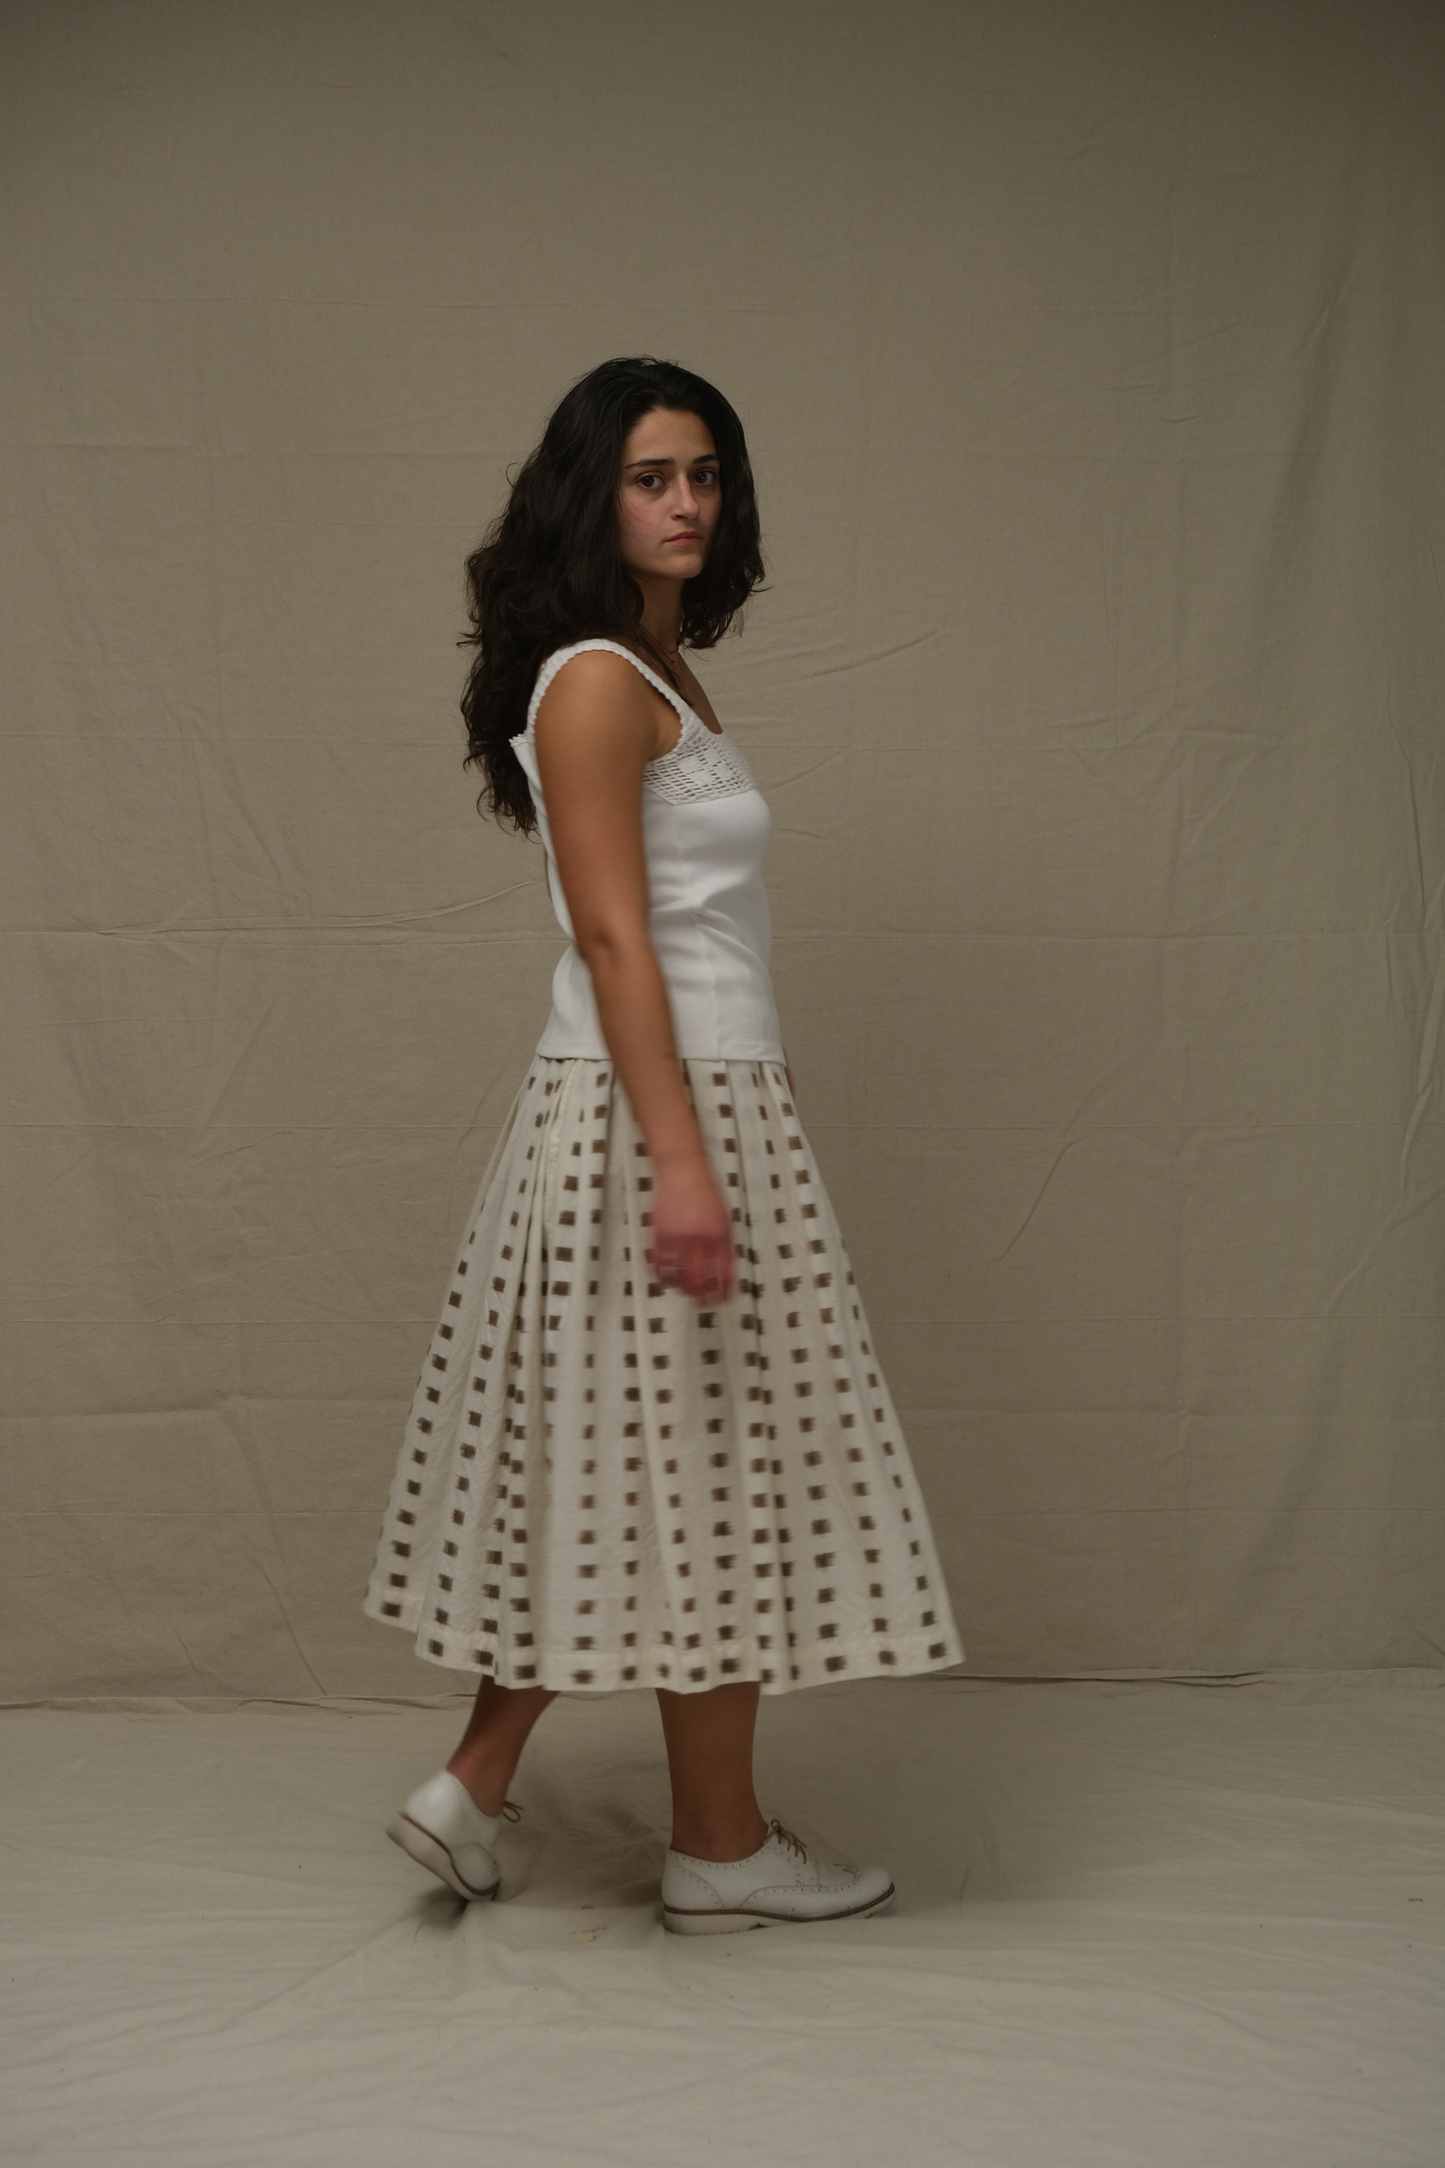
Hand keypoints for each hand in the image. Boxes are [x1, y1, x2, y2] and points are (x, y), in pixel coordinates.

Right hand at [646, 1158, 734, 1305]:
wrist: (683, 1169)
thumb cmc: (706, 1190)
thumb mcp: (725, 1217)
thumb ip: (724, 1243)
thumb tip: (724, 1268)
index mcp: (720, 1235)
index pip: (724, 1272)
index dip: (724, 1290)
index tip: (723, 1300)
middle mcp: (699, 1239)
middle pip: (700, 1279)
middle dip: (702, 1296)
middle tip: (702, 1303)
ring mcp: (678, 1237)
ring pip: (679, 1275)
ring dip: (682, 1289)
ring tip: (685, 1292)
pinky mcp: (660, 1234)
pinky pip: (659, 1263)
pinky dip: (662, 1275)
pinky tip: (666, 1280)